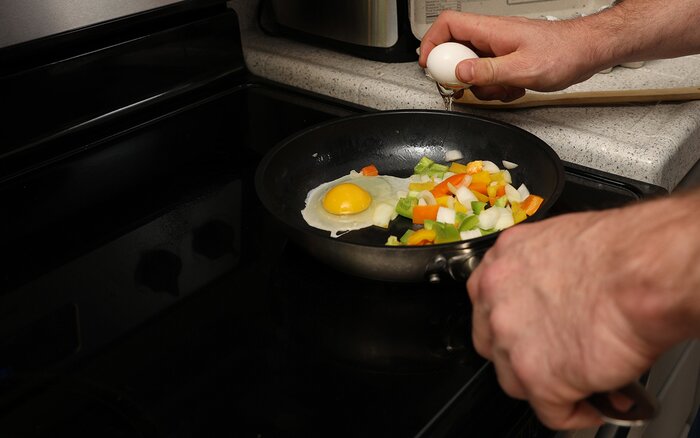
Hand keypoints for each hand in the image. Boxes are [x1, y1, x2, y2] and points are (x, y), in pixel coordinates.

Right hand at [418, 10, 607, 100]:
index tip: (429, 64)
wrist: (586, 52)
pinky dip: (496, 87)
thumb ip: (488, 71)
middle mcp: (492, 36)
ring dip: (481, 85)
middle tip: (465, 87)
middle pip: (456, 49)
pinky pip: (489, 74)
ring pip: (472, 66)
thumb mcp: (522, 68)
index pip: (448, 24)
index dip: (432, 42)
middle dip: (458, 74)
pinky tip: (513, 88)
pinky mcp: (507, 59)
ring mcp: (499, 47)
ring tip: (500, 89)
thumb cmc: (563, 53)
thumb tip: (460, 71)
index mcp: (491, 30)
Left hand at [466, 193, 699, 429]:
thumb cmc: (623, 250)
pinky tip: (591, 405)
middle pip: (493, 341)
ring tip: (575, 380)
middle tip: (551, 355)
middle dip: (519, 352)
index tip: (527, 328)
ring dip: (543, 384)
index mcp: (503, 260)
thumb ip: (546, 271)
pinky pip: (550, 412)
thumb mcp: (565, 241)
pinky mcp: (536, 377)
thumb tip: (559, 295)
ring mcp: (511, 340)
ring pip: (515, 379)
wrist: (643, 273)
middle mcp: (496, 298)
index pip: (487, 300)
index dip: (510, 319)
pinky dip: (573, 414)